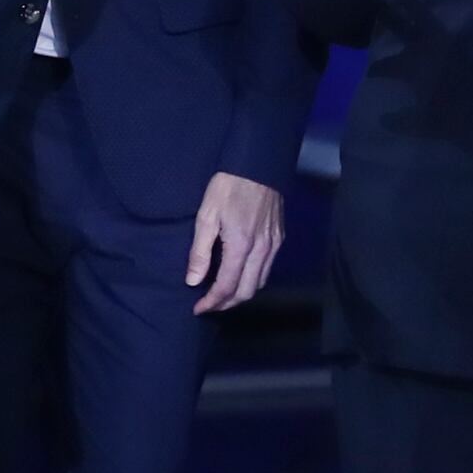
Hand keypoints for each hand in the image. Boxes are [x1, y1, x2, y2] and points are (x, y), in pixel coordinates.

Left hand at [187, 171, 284, 314]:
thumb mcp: (206, 215)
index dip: (212, 302)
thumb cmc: (227, 187)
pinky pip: (267, 269)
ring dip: (241, 294)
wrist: (258, 163)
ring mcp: (274, 245)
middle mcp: (262, 250)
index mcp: (241, 245)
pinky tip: (240, 275)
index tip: (198, 309)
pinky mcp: (279, 238)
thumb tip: (193, 281)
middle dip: (227, 304)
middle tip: (209, 306)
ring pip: (260, 282)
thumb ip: (200, 251)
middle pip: (247, 291)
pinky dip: (252, 279)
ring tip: (222, 295)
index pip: (227, 286)